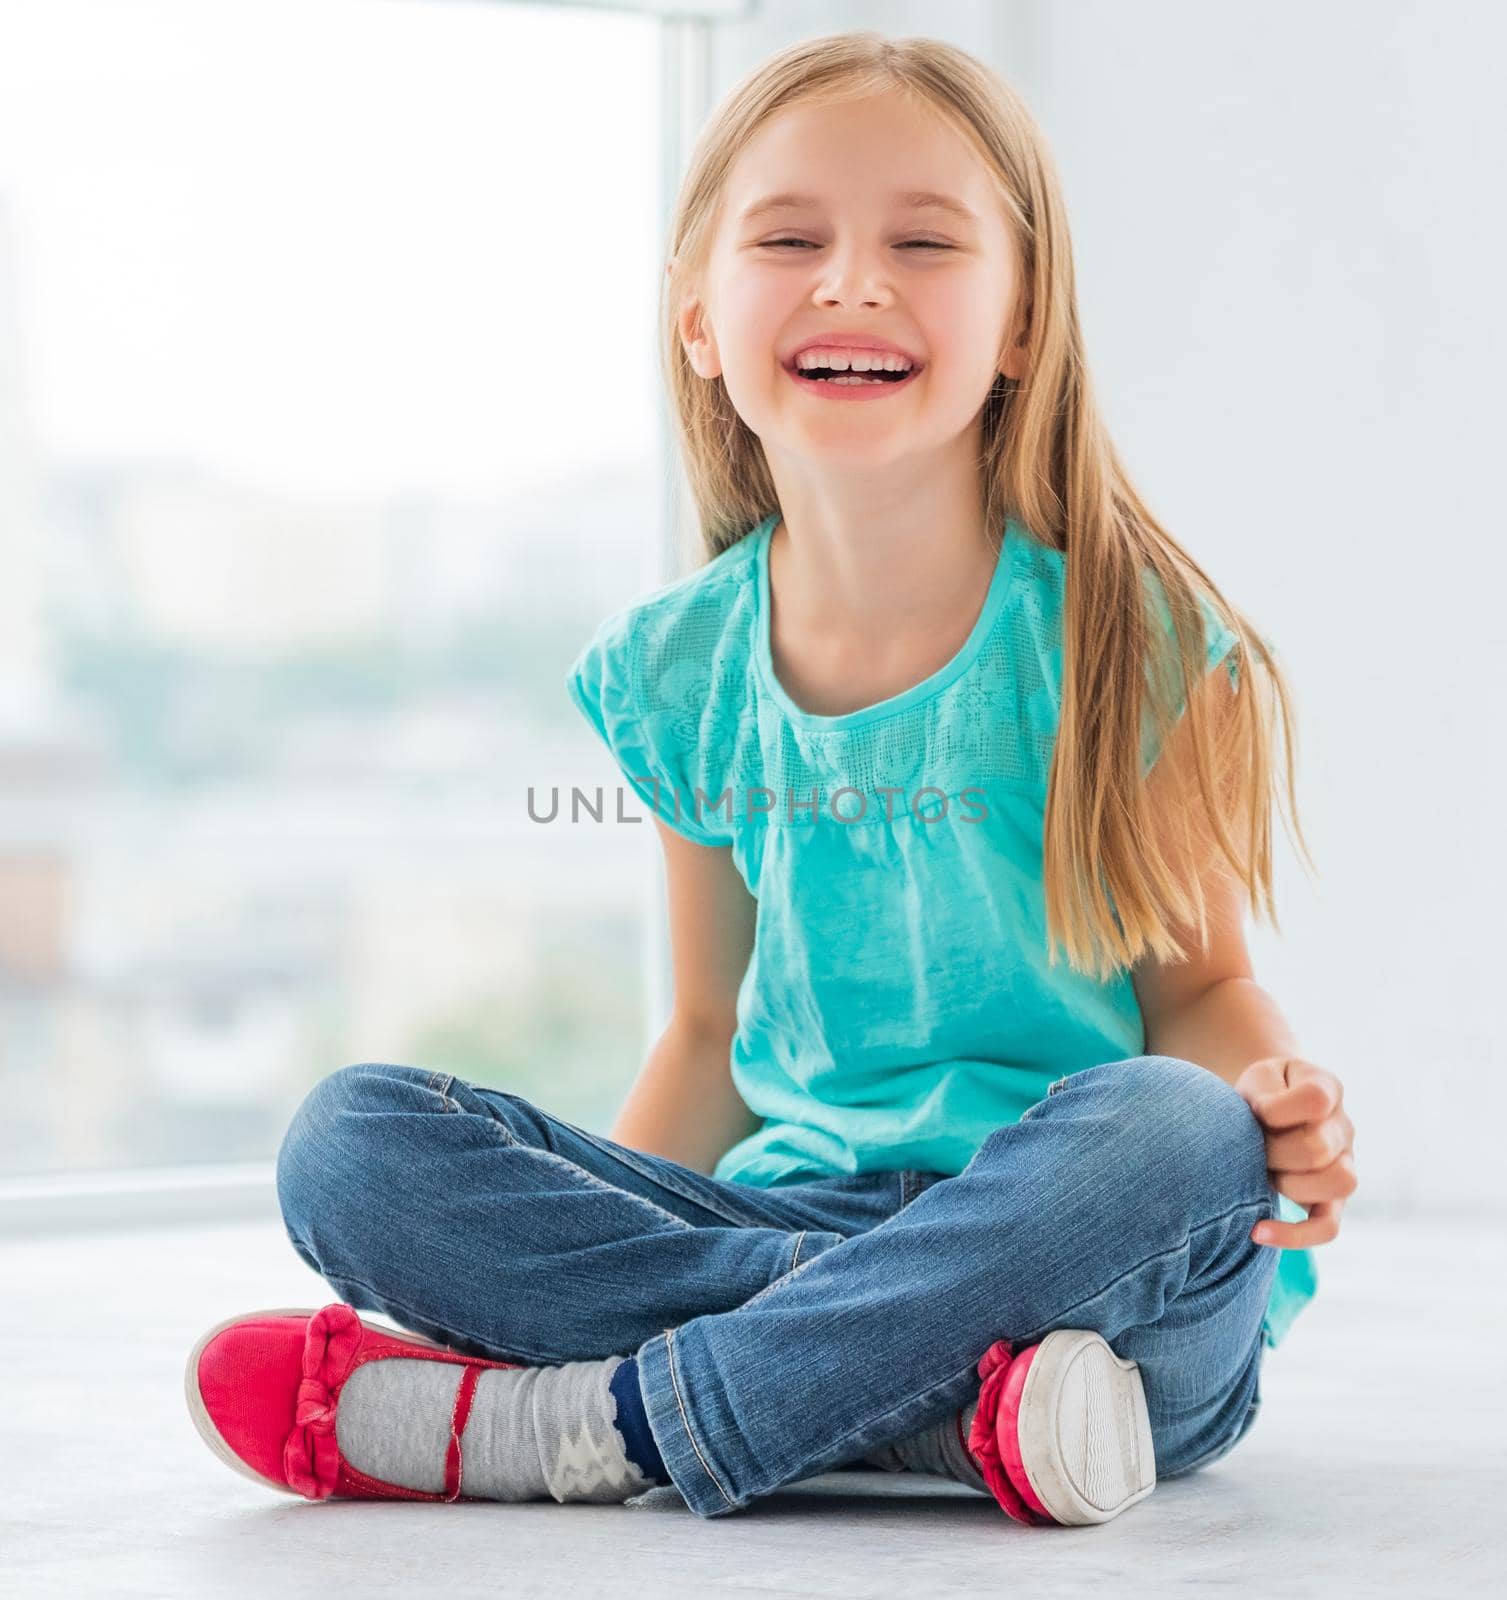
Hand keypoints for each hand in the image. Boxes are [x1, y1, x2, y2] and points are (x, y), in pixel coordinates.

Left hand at [1233, 1055, 1356, 1248]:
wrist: (1265, 1108)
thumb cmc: (1260, 1093)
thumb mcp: (1257, 1079)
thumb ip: (1263, 1094)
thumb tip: (1266, 1121)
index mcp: (1326, 1089)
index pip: (1316, 1099)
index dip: (1278, 1109)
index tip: (1257, 1110)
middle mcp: (1343, 1129)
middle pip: (1319, 1147)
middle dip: (1274, 1150)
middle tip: (1253, 1145)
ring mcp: (1344, 1166)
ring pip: (1339, 1184)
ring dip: (1289, 1183)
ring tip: (1264, 1173)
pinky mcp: (1331, 1201)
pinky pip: (1327, 1227)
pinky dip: (1295, 1235)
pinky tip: (1258, 1232)